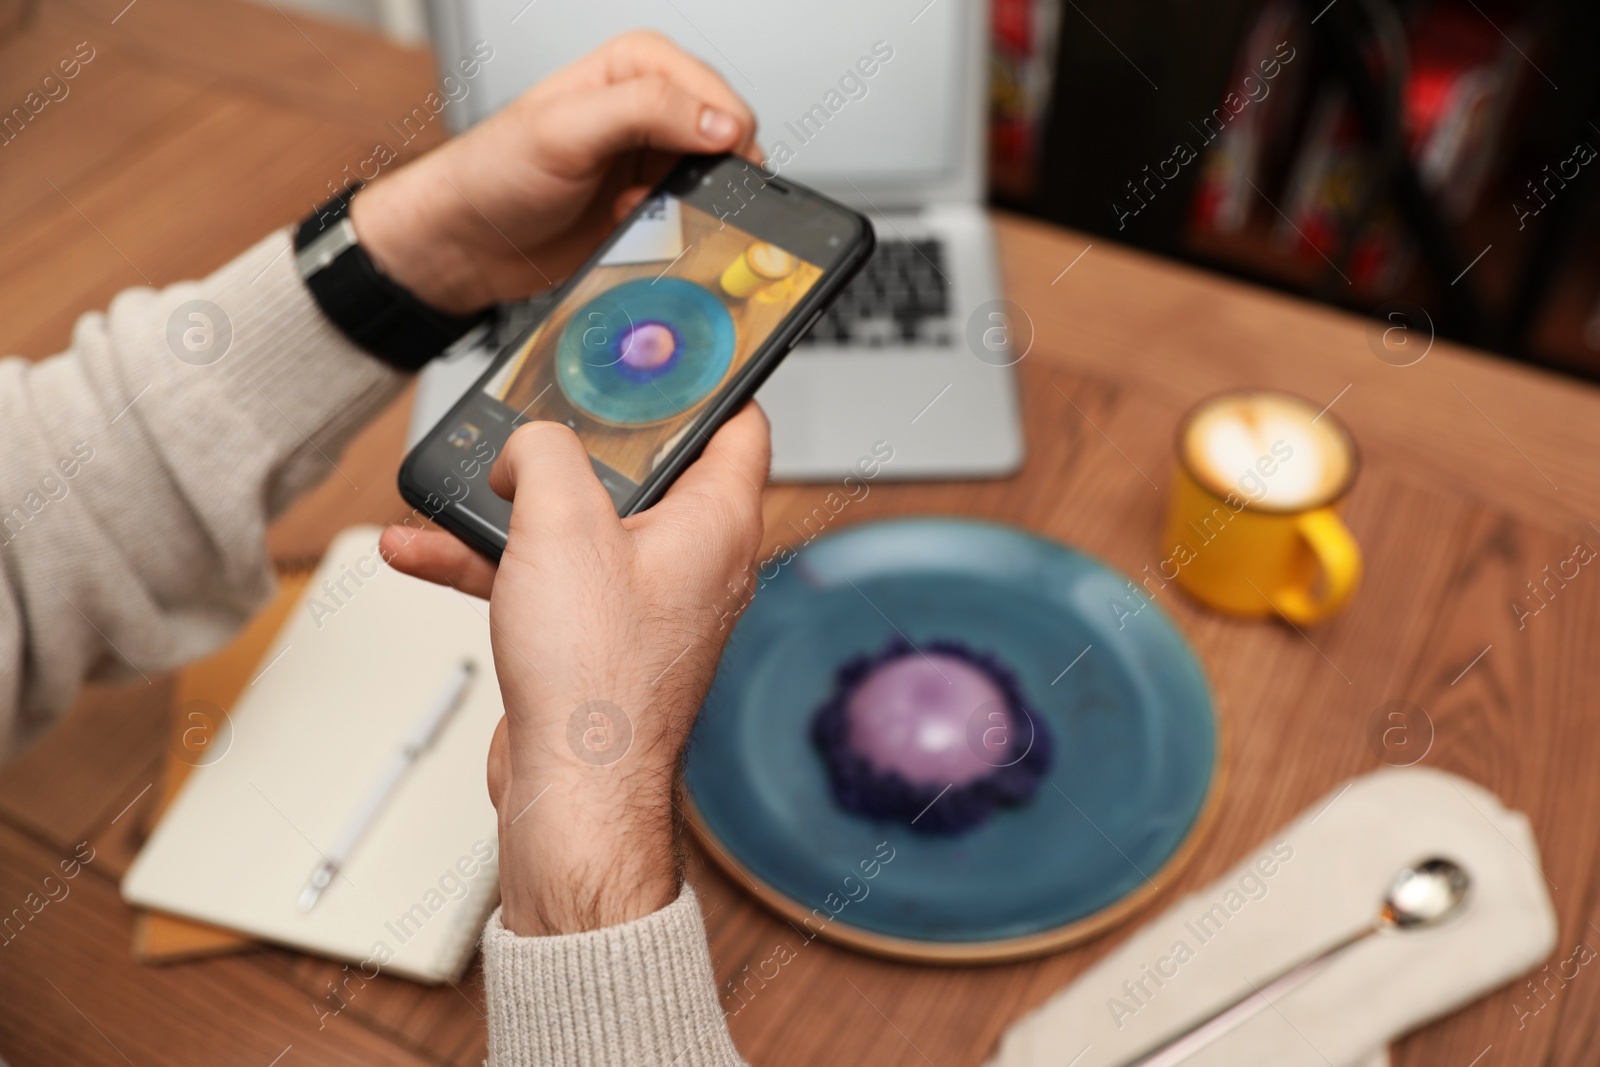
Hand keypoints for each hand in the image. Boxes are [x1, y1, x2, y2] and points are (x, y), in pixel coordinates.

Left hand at [349, 31, 759, 314]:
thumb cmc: (494, 173)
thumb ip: (645, 111)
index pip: (714, 93)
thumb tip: (718, 122)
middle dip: (705, 175)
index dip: (723, 131)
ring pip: (710, 184)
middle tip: (662, 192)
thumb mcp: (566, 130)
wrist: (466, 240)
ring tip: (634, 209)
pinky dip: (669, 230)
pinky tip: (627, 227)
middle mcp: (648, 108)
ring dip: (684, 206)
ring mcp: (649, 160)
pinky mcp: (647, 205)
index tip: (708, 164)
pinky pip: (689, 219)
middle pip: (724, 139)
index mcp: (634, 67)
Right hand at [381, 405, 769, 935]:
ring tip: (459, 488)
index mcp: (717, 523)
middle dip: (582, 443)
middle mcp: (692, 561)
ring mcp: (644, 603)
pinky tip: (424, 551)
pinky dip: (491, 562)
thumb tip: (529, 447)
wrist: (571, 794)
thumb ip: (545, 456)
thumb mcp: (562, 525)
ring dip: (514, 507)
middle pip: (646, 471)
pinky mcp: (597, 638)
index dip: (708, 381)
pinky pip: (546, 579)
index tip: (670, 354)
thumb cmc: (597, 680)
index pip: (739, 424)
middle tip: (543, 413)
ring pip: (581, 527)